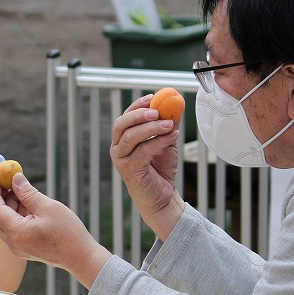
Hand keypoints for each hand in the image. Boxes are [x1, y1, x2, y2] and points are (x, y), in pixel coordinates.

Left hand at [0, 173, 110, 287]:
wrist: (81, 258)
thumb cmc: (67, 233)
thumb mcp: (47, 207)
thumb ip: (27, 193)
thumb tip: (15, 178)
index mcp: (16, 233)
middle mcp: (12, 243)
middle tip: (6, 182)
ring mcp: (18, 248)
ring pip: (5, 223)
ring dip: (9, 206)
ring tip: (21, 190)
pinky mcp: (25, 249)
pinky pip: (14, 229)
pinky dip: (16, 215)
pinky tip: (27, 204)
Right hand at [109, 94, 184, 237]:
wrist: (163, 196)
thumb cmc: (161, 169)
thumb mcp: (166, 141)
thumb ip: (168, 124)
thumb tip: (175, 104)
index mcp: (123, 139)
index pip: (125, 117)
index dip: (137, 106)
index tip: (153, 98)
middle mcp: (118, 148)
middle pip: (121, 125)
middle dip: (139, 114)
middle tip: (157, 111)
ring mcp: (121, 160)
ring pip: (131, 137)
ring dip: (151, 128)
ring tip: (169, 124)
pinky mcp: (129, 170)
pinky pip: (143, 151)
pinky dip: (158, 141)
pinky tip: (172, 136)